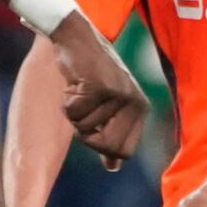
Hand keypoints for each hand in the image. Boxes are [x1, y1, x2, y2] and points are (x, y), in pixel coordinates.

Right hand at [51, 13, 147, 169]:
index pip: (124, 152)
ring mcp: (117, 94)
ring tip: (80, 89)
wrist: (77, 38)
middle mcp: (134, 102)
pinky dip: (66, 102)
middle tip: (84, 110)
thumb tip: (114, 168)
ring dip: (74, 113)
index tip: (95, 127)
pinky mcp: (97, 86)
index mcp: (141, 109)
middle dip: (87, 135)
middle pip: (107, 147)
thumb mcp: (108, 105)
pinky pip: (72, 113)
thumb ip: (112, 135)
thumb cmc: (91, 73)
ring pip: (84, 128)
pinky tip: (73, 82)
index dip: (103, 147)